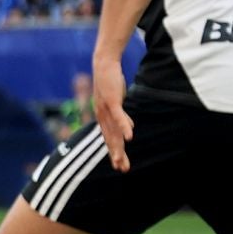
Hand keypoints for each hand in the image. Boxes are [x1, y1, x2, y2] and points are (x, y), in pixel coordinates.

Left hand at [92, 56, 132, 172]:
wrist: (104, 64)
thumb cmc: (111, 83)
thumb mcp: (117, 103)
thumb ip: (122, 116)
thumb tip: (130, 128)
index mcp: (103, 117)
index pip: (109, 138)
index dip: (115, 151)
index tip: (120, 165)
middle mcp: (102, 116)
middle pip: (110, 139)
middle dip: (116, 154)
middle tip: (122, 169)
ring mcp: (105, 109)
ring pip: (113, 132)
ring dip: (119, 147)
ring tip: (122, 161)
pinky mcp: (111, 101)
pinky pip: (119, 116)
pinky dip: (124, 127)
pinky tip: (131, 137)